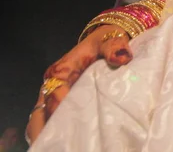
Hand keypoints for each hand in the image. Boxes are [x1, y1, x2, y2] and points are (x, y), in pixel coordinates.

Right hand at [25, 24, 131, 144]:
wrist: (109, 39)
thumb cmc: (107, 40)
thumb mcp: (112, 39)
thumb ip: (115, 47)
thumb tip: (121, 57)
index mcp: (62, 69)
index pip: (54, 91)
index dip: (59, 106)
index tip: (69, 121)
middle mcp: (55, 83)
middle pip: (43, 109)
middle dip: (51, 126)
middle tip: (65, 141)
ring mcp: (59, 94)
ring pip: (46, 117)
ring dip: (54, 130)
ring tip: (68, 143)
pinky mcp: (66, 101)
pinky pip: (56, 119)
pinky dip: (60, 130)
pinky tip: (72, 141)